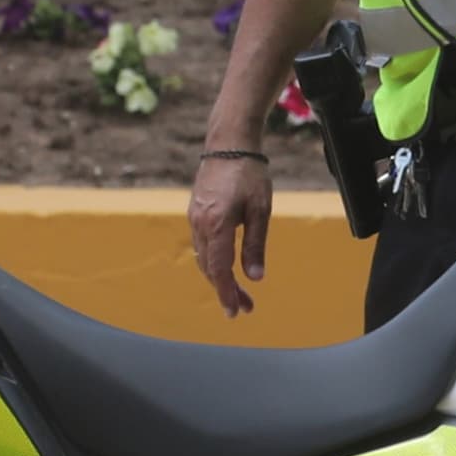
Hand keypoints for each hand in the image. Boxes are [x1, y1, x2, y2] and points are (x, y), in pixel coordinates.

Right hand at [188, 148, 274, 317]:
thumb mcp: (260, 210)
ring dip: (219, 277)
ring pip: (203, 258)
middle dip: (226, 290)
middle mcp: (199, 224)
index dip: (227, 293)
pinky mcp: (195, 212)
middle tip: (246, 307)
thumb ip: (255, 245)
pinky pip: (201, 245)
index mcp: (216, 224)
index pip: (219, 269)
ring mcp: (194, 218)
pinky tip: (227, 266)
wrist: (229, 143)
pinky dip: (213, 261)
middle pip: (209, 268)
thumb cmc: (250, 173)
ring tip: (241, 292)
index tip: (236, 312)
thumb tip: (255, 277)